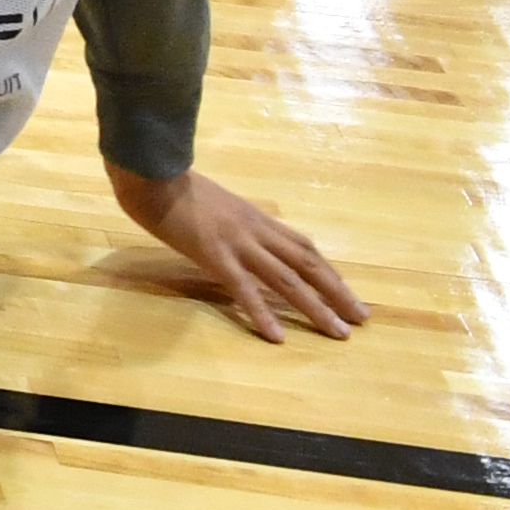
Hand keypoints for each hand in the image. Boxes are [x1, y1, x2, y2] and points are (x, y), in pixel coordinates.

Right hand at [110, 165, 366, 339]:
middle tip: (361, 319)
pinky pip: (244, 288)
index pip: (304, 248)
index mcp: (256, 218)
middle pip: (308, 264)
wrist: (149, 172)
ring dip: (317, 308)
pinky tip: (276, 336)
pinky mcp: (214, 254)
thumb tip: (240, 237)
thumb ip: (232, 221)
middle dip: (338, 293)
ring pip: (288, 280)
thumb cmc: (172, 185)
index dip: (329, 272)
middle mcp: (256, 231)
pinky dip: (263, 313)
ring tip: (338, 333)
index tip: (347, 294)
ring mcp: (238, 242)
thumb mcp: (215, 203)